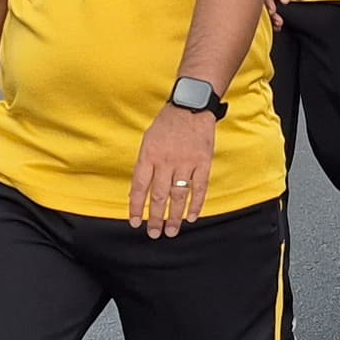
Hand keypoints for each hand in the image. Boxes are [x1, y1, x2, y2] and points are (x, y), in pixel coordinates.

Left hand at [131, 104, 220, 236]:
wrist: (191, 106)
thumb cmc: (167, 124)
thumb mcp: (148, 141)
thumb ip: (144, 166)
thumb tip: (136, 192)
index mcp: (149, 155)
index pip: (140, 187)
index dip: (136, 207)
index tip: (135, 222)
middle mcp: (166, 161)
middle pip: (159, 196)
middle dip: (156, 218)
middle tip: (154, 233)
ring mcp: (186, 162)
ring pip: (179, 196)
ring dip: (175, 217)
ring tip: (171, 231)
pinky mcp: (203, 162)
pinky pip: (200, 188)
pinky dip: (196, 205)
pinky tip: (192, 217)